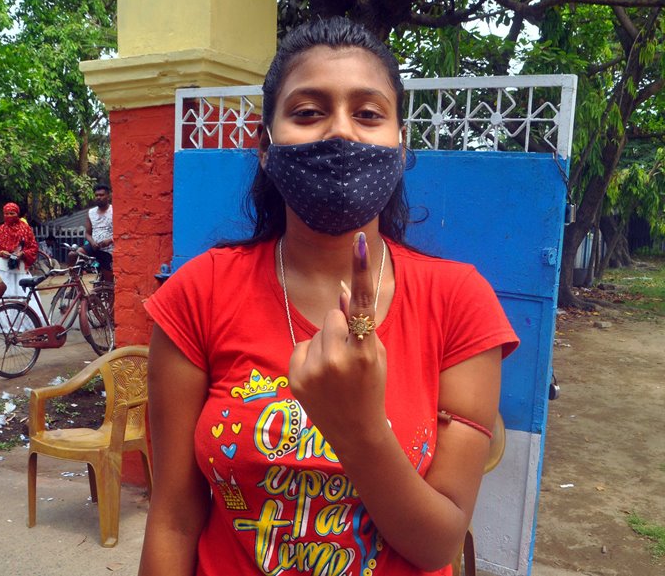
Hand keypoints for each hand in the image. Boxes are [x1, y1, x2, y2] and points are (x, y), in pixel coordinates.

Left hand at [288, 232, 388, 451]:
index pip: (362, 303)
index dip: (361, 270)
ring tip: (334, 371)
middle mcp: (337, 358)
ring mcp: (314, 370)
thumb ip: (360, 324)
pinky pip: (301, 347)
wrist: (356, 432)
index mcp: (365, 352)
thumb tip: (342, 291)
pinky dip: (309, 357)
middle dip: (340, 327)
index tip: (359, 239)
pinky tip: (320, 378)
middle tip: (348, 355)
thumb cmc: (371, 387)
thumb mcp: (375, 355)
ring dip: (324, 343)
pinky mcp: (295, 377)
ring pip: (317, 331)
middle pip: (333, 315)